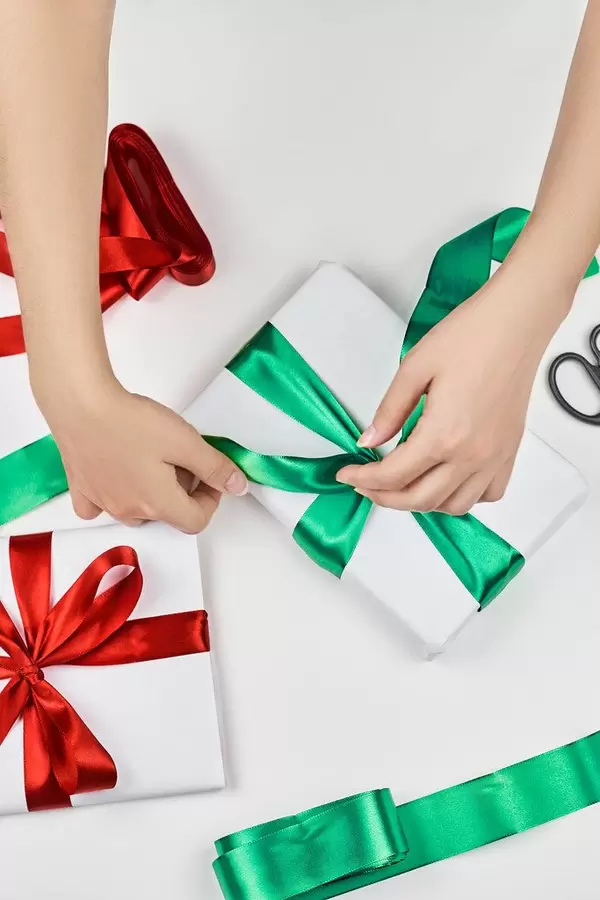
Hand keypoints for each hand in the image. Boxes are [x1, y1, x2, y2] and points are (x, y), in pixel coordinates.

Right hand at [34, 374, 247, 532]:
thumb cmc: (133, 423)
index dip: (211, 498)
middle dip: (182, 490)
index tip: (209, 472)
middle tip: (179, 456)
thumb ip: (215, 467)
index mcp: (159, 504)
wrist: (80, 405)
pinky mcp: (81, 489)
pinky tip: (116, 473)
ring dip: (152, 492)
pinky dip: (114, 495)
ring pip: (137, 510)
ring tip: (151, 457)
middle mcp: (130, 512)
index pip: (196, 520)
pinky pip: (100, 506)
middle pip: (167, 514)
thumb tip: (239, 487)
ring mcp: (102, 503)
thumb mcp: (186, 441)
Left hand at [337, 269, 570, 514]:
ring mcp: (494, 457)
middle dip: (385, 497)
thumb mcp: (414, 368)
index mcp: (443, 435)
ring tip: (402, 483)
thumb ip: (389, 411)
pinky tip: (445, 479)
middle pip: (421, 500)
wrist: (516, 322)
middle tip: (366, 483)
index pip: (393, 476)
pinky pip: (488, 494)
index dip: (364, 479)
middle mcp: (471, 455)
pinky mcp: (509, 451)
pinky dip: (463, 497)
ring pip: (454, 506)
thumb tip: (370, 440)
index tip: (347, 474)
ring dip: (423, 502)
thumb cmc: (470, 335)